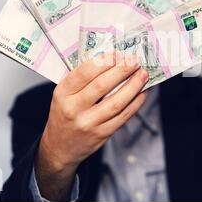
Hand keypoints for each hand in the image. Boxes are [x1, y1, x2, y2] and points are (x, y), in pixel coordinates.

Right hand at [35, 53, 148, 200]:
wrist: (58, 148)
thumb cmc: (64, 115)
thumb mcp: (63, 95)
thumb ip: (82, 80)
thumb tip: (110, 59)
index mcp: (62, 94)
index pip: (83, 73)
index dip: (103, 61)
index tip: (117, 52)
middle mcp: (73, 109)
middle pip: (102, 86)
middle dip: (121, 70)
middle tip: (134, 60)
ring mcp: (88, 123)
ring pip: (116, 102)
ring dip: (133, 86)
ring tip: (143, 74)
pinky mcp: (102, 135)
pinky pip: (123, 116)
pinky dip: (136, 103)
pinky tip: (142, 92)